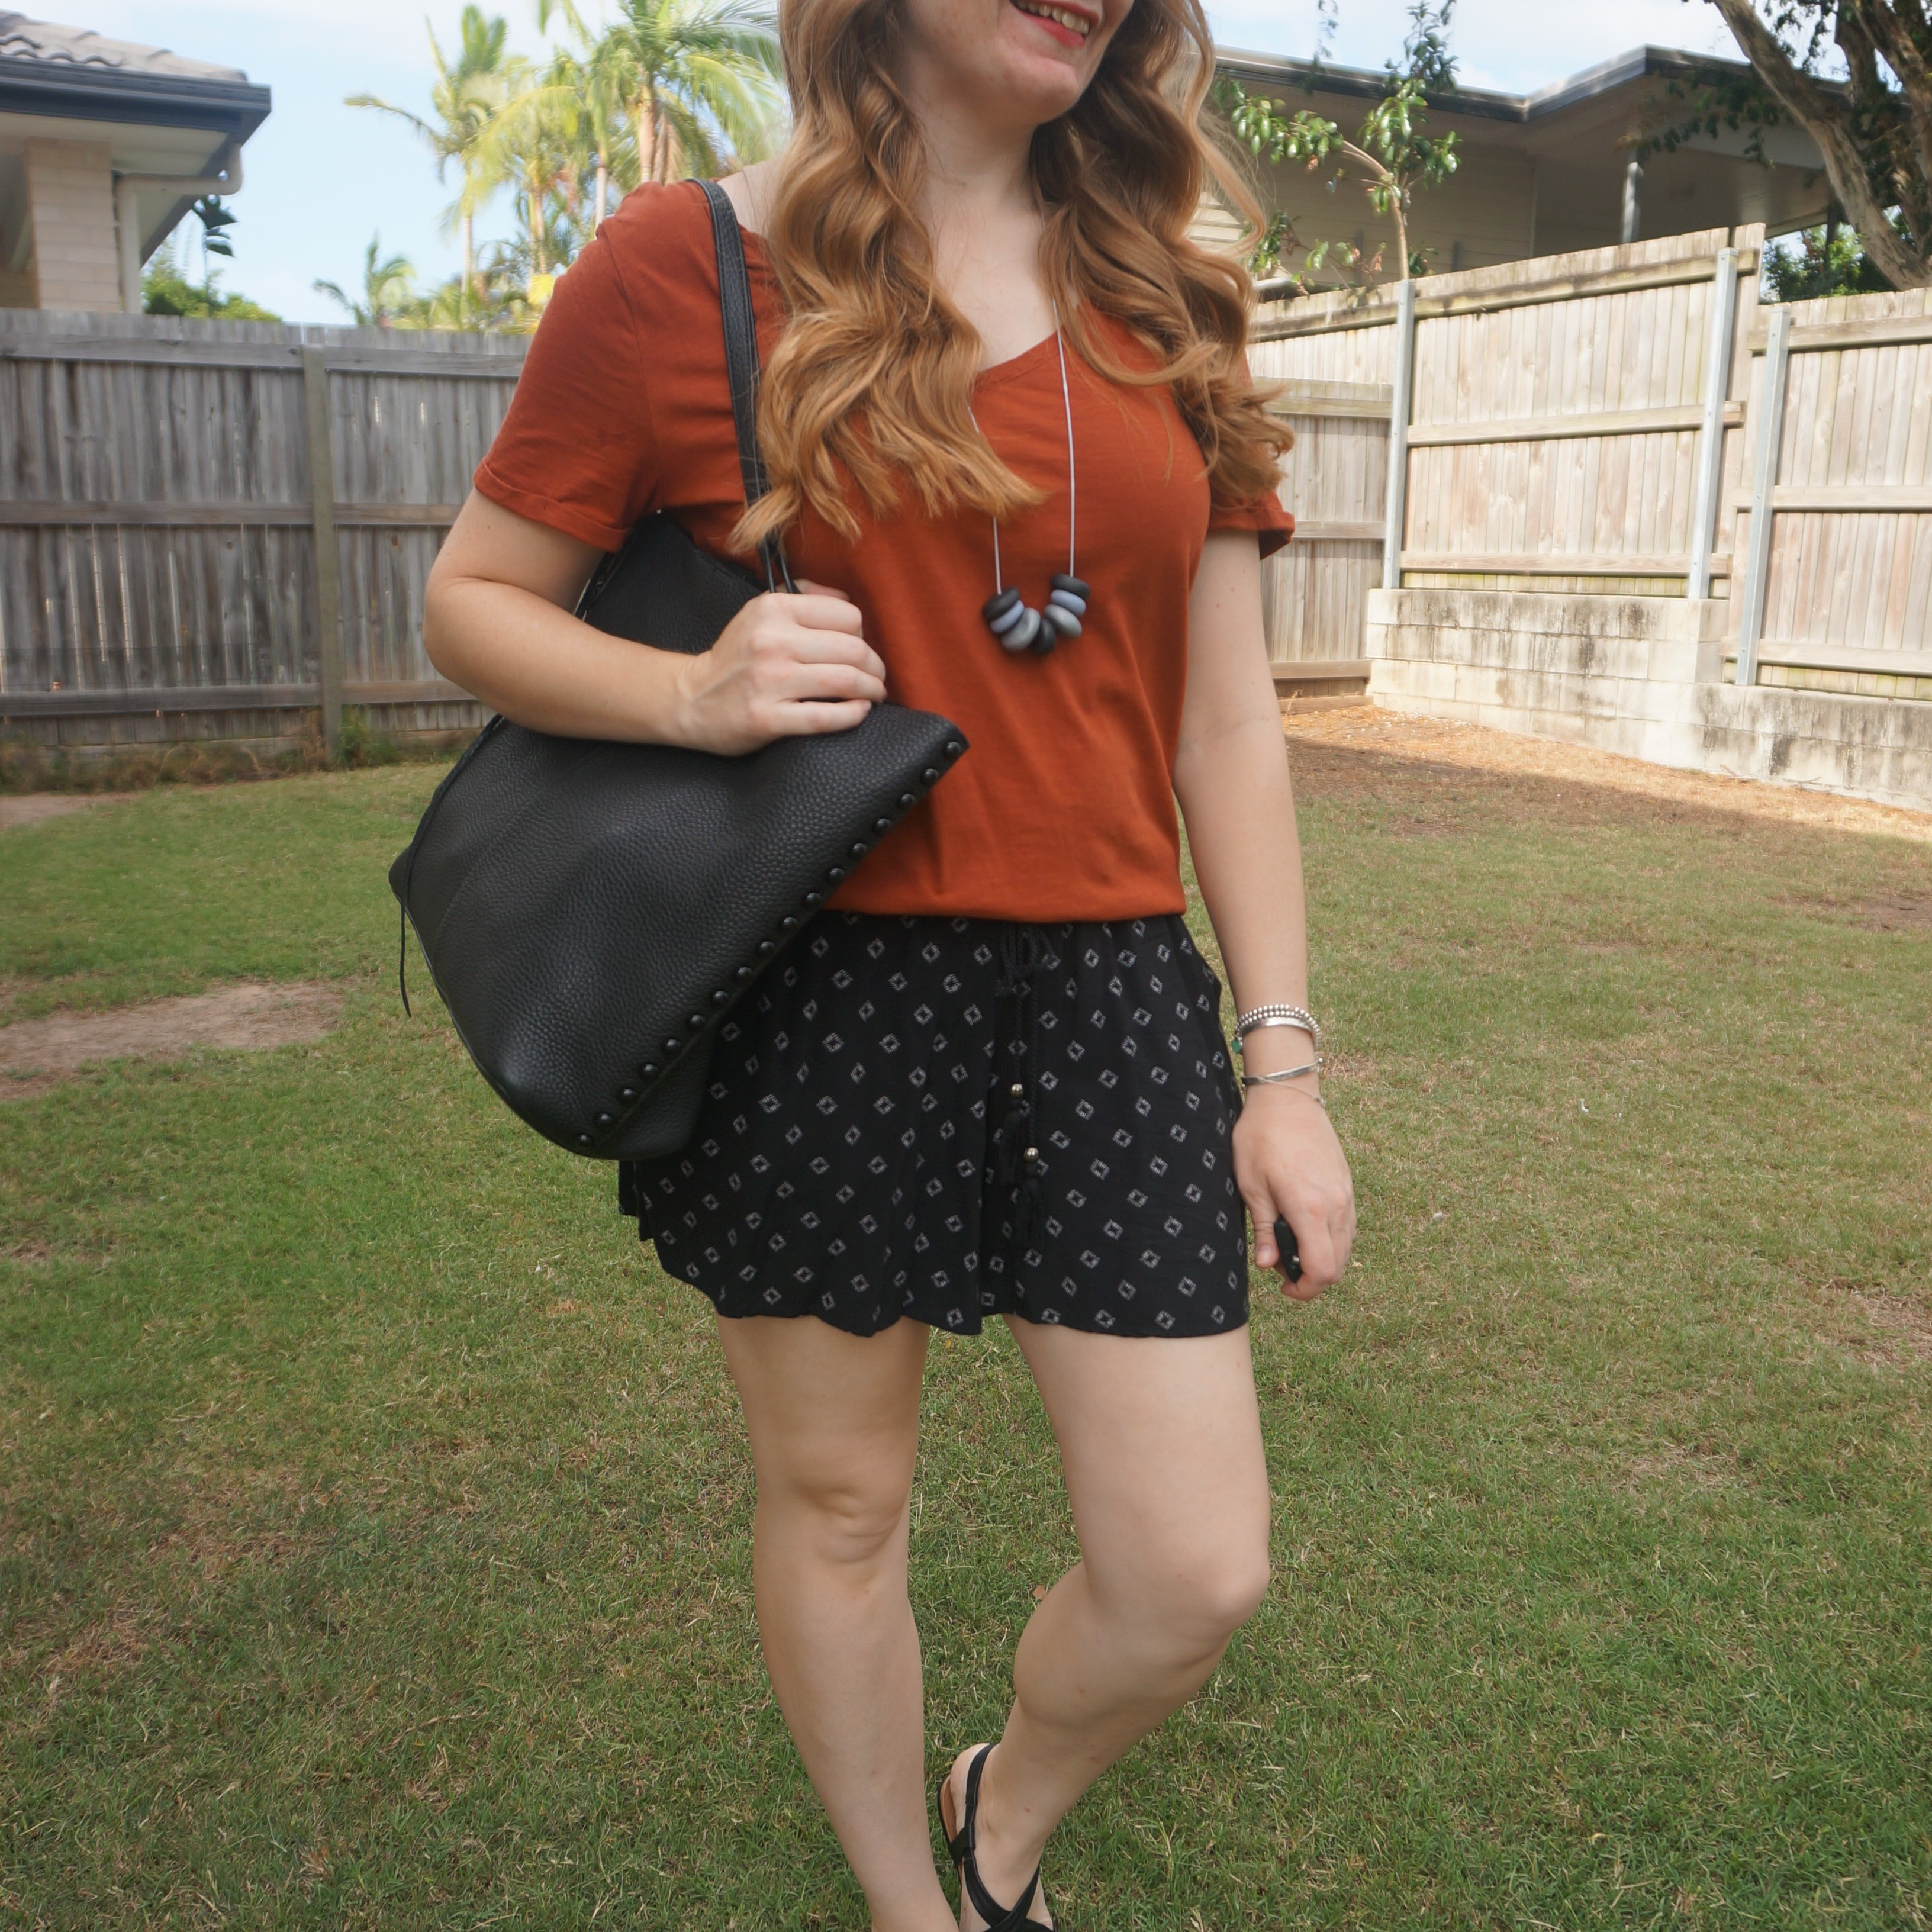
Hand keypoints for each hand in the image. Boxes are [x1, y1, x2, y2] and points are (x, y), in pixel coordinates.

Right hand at [672, 579, 887, 753]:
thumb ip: (803, 598)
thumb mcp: (760, 612)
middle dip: (875, 666)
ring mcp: (769, 681)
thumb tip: (847, 600)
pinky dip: (853, 714)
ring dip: (872, 689)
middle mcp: (772, 641)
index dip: (862, 635)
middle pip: (853, 649)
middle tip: (877, 676)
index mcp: (774, 609)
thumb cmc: (736, 657)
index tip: (860, 649)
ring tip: (874, 694)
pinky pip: (826, 717)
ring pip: (845, 681)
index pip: (848, 616)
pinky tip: (858, 711)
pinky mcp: (767, 718)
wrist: (691, 698)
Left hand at [1232, 1084, 1354, 1301]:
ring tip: (1290, 1244)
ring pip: (1346, 1248)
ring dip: (1323, 1258)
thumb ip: (1263, 1230)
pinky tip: (1305, 1226)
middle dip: (1312, 1278)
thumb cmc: (1261, 1138)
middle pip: (1338, 1266)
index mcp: (1310, 1209)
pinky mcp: (1348, 1186)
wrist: (1287, 1098)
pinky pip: (1348, 1227)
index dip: (1305, 1290)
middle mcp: (1337, 1206)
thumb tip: (1269, 1266)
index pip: (1322, 1271)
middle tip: (1281, 1264)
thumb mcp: (1252, 1186)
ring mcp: (1347, 1195)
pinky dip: (1331, 1239)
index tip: (1283, 1287)